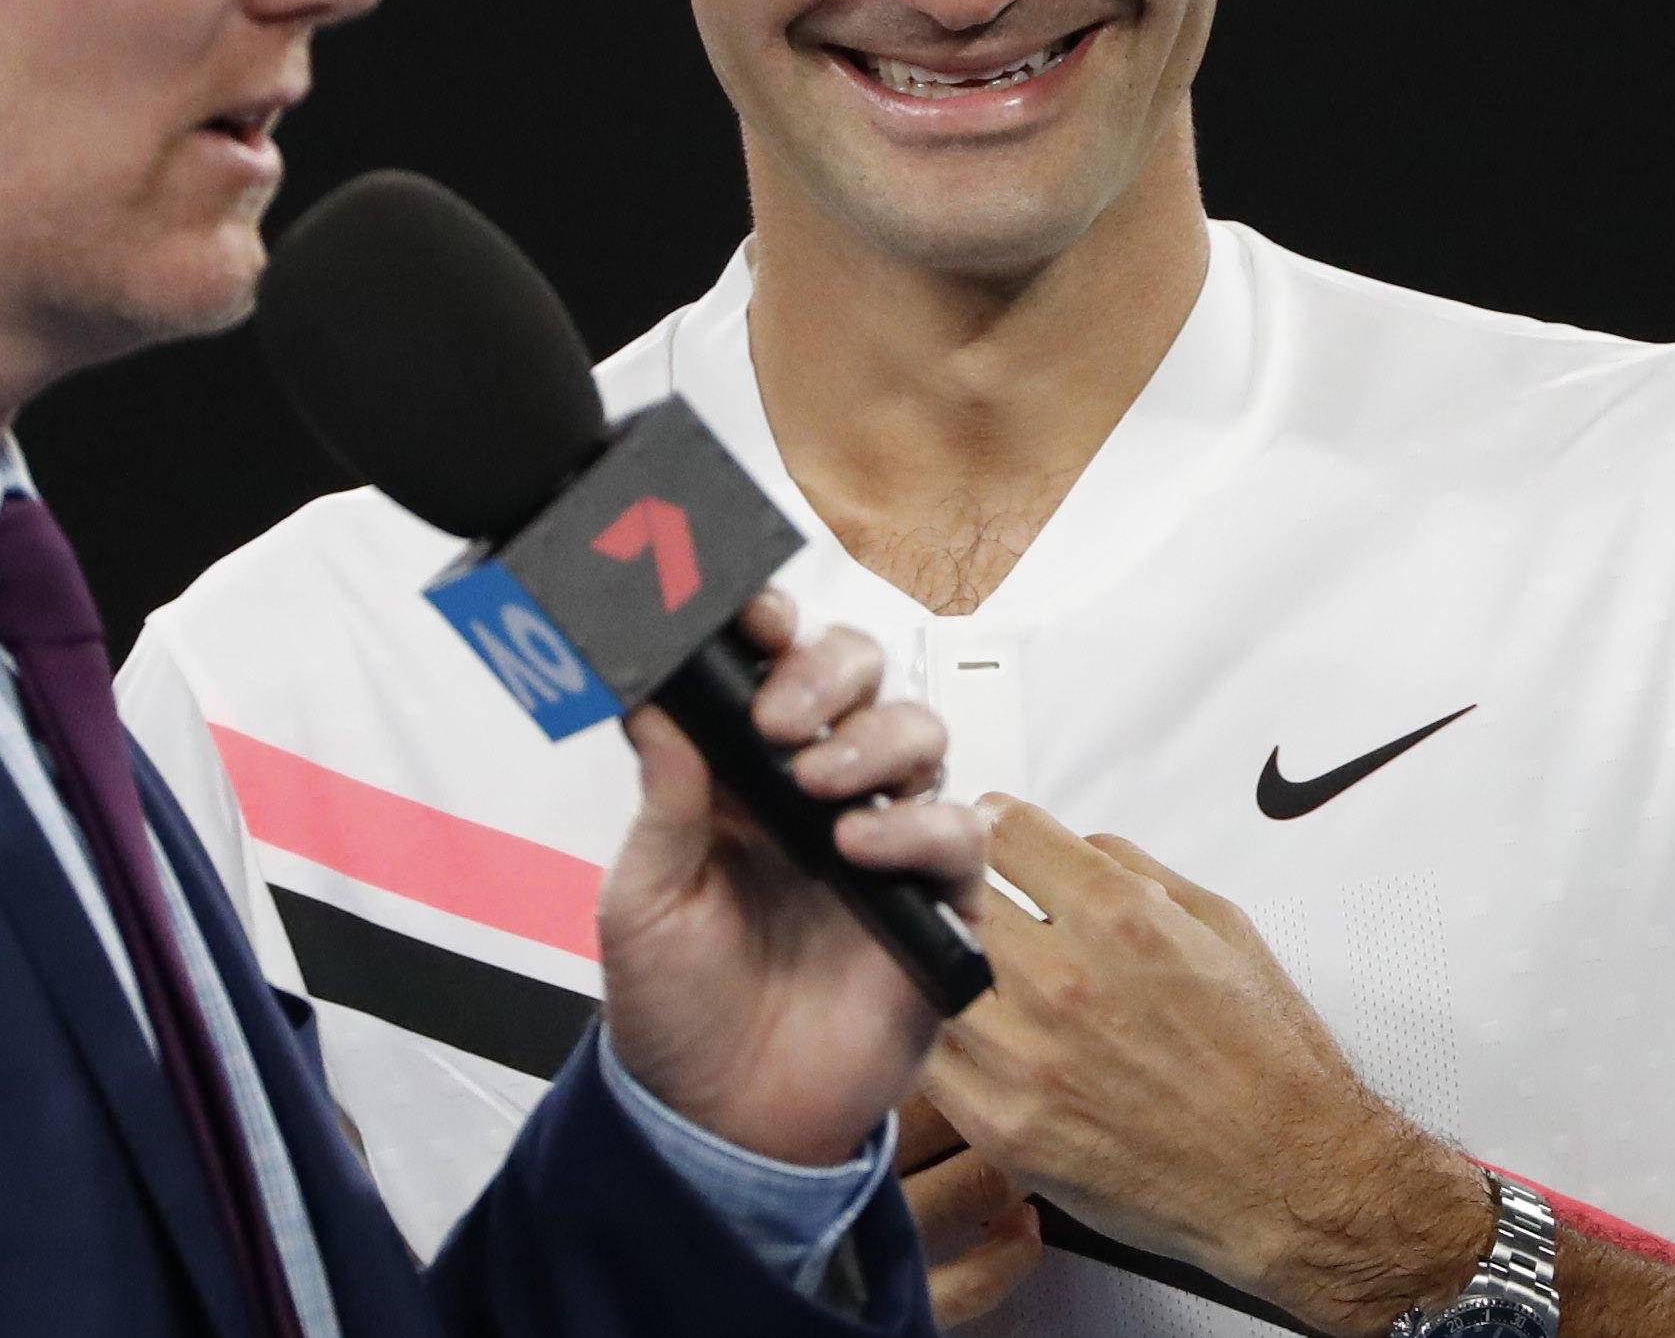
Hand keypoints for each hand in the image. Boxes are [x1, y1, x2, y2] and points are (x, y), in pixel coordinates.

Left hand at [598, 592, 987, 1163]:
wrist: (723, 1122)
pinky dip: (917, 826)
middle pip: (862, 674)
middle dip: (830, 671)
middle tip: (782, 718)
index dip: (774, 628)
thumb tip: (653, 695)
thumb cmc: (676, 1005)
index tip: (755, 623)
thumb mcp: (643, 899)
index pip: (778, 664)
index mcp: (747, 767)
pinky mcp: (933, 899)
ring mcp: (884, 836)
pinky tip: (859, 849)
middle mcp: (823, 785)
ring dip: (874, 739)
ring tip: (819, 786)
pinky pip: (959, 833)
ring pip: (919, 732)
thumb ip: (664, 798)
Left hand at [924, 799, 1490, 1334]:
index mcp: (1119, 916)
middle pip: (954, 893)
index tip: (993, 836)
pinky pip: (931, 1062)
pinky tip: (972, 1037)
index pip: (1004, 830)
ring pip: (927, 974)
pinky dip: (941, 1040)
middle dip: (960, 887)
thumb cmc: (1267, 1056)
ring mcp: (1028, 1058)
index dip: (996, 825)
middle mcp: (1065, 979)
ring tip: (964, 970)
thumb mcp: (1221, 923)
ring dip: (940, 964)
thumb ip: (1134, 869)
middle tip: (968, 899)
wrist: (1293, 1180)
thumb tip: (1070, 843)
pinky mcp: (1007, 1129)